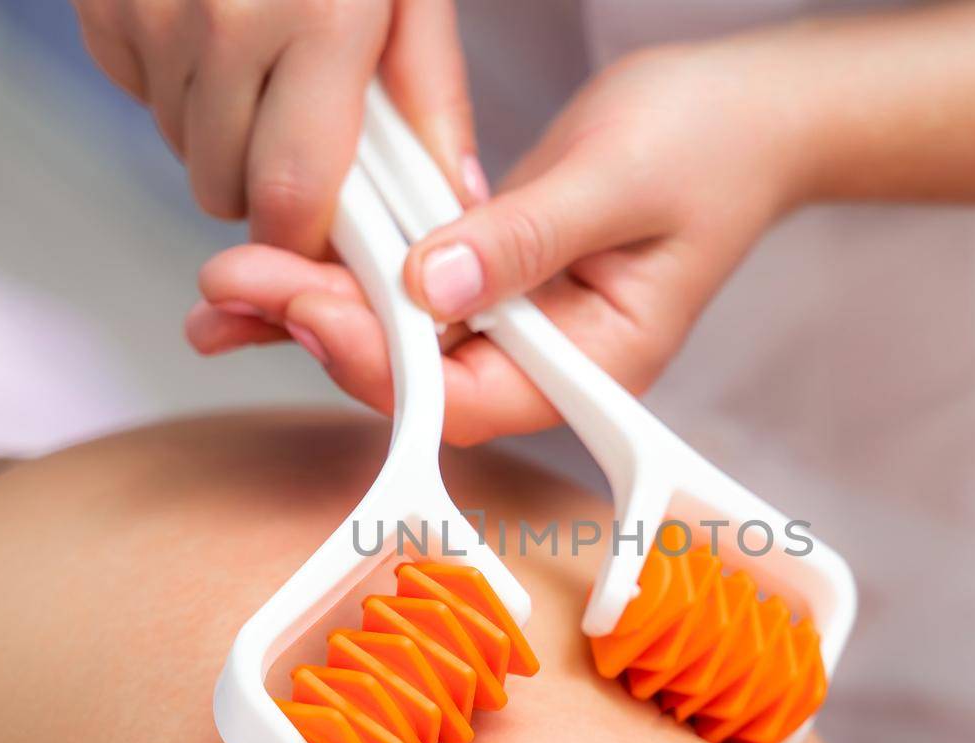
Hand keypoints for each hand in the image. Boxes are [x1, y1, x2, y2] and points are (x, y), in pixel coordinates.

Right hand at [72, 0, 486, 252]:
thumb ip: (431, 96)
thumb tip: (452, 199)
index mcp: (318, 19)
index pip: (291, 192)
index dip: (304, 235)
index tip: (324, 236)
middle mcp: (222, 19)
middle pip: (225, 185)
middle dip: (265, 186)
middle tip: (301, 137)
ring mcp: (149, 10)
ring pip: (179, 147)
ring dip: (220, 136)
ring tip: (262, 65)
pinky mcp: (100, 5)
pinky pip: (138, 95)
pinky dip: (174, 86)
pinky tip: (209, 31)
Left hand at [185, 37, 812, 443]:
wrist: (751, 114)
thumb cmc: (709, 142)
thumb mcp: (618, 178)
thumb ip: (524, 238)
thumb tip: (429, 287)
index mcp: (597, 365)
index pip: (468, 395)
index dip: (378, 361)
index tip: (303, 305)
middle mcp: (551, 364)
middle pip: (418, 380)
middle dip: (317, 335)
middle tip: (226, 289)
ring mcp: (522, 328)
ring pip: (402, 342)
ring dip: (311, 313)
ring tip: (223, 291)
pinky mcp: (498, 285)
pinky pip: (411, 296)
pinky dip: (347, 276)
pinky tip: (282, 262)